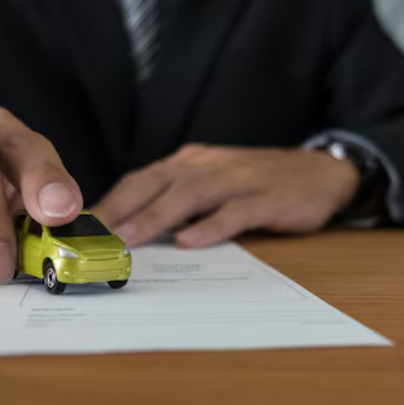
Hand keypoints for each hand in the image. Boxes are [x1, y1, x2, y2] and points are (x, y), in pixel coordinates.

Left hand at [93, 144, 360, 248]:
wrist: (321, 172)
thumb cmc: (259, 184)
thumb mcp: (215, 184)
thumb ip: (179, 201)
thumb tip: (132, 231)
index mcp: (191, 163)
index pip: (142, 179)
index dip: (111, 201)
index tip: (82, 227)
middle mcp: (209, 165)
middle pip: (157, 183)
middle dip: (122, 208)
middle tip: (92, 236)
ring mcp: (239, 179)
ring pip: (190, 194)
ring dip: (157, 216)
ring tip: (129, 239)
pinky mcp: (268, 197)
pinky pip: (236, 211)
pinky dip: (213, 225)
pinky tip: (192, 241)